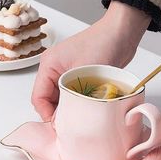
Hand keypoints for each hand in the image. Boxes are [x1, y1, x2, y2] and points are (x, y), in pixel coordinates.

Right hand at [32, 1, 150, 120]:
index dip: (47, 114)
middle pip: (49, 99)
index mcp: (48, 65)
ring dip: (69, 108)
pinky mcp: (79, 76)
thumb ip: (70, 97)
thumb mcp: (82, 72)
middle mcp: (54, 69)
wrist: (121, 33)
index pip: (39, 97)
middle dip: (58, 113)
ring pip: (61, 98)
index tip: (61, 126)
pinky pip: (73, 94)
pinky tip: (85, 109)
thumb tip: (63, 119)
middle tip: (71, 125)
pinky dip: (77, 103)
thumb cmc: (102, 44)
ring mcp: (67, 72)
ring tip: (79, 119)